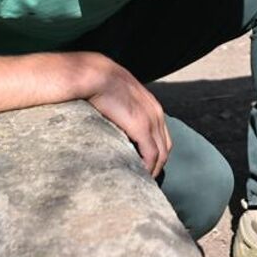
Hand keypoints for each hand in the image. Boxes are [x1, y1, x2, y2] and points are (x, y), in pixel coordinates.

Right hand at [77, 54, 171, 176]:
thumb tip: (109, 122)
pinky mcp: (141, 126)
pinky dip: (148, 168)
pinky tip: (139, 176)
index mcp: (150, 104)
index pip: (161, 135)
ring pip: (161, 153)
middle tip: (144, 180)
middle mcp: (156, 112)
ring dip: (153, 170)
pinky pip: (151, 154)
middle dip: (157, 165)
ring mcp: (150, 119)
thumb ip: (118, 108)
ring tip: (141, 183)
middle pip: (165, 146)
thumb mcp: (114, 95)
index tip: (143, 166)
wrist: (90, 73)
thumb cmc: (94, 83)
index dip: (155, 153)